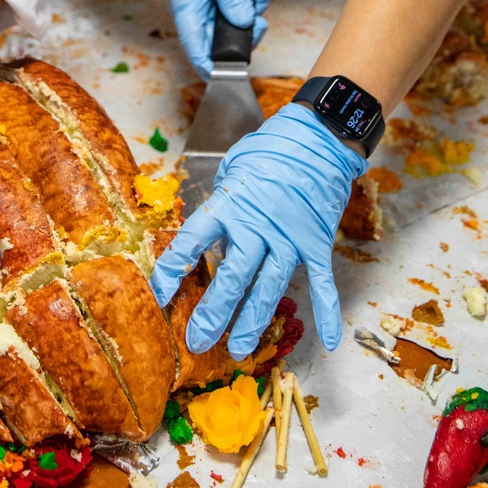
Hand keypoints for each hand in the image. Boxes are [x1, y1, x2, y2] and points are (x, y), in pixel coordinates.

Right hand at [128, 0, 272, 77]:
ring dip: (258, 0)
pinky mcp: (227, 0)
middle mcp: (200, 13)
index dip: (214, 67)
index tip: (235, 72)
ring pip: (243, 22)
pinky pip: (249, 5)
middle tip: (260, 10)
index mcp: (188, 7)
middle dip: (251, 26)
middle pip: (226, 42)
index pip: (196, 49)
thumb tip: (245, 21)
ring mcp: (214, 8)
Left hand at [149, 105, 365, 355]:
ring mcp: (289, 237)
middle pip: (232, 277)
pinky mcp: (316, 242)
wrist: (315, 137)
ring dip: (254, 322)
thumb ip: (222, 207)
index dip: (172, 271)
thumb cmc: (267, 151)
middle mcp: (256, 226)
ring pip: (269, 288)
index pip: (192, 242)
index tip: (158, 297)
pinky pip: (322, 282)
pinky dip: (327, 311)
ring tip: (239, 351)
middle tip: (197, 343)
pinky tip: (330, 341)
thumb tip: (213, 240)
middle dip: (214, 314)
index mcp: (228, 205)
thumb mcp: (231, 171)